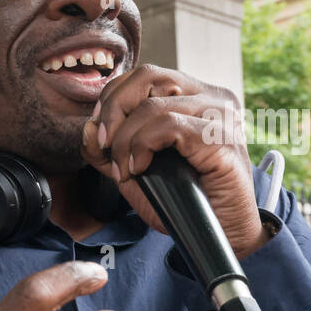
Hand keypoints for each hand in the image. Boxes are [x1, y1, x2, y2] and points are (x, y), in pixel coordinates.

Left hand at [81, 64, 266, 258]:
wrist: (223, 234)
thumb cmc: (185, 201)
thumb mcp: (136, 172)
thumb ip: (109, 150)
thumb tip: (87, 128)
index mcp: (196, 97)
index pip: (144, 76)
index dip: (112, 99)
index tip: (99, 134)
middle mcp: (212, 97)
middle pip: (147, 76)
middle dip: (113, 110)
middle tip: (104, 145)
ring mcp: (220, 115)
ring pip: (151, 105)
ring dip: (124, 139)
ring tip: (124, 168)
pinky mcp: (220, 136)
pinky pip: (167, 125)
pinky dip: (141, 147)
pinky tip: (139, 169)